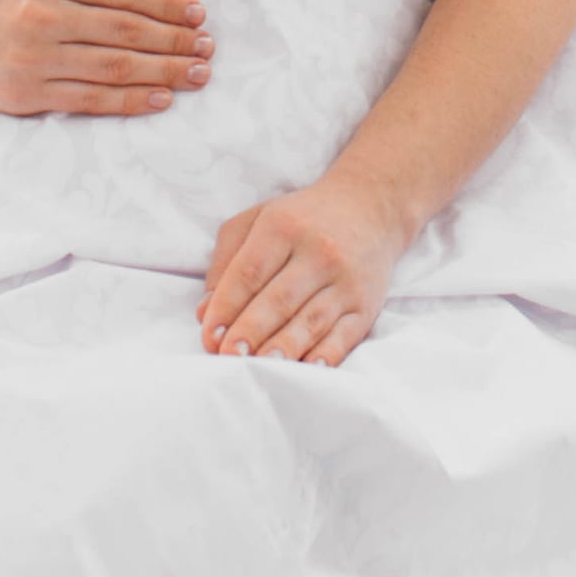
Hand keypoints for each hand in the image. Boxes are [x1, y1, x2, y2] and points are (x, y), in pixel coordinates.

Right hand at [0, 0, 211, 115]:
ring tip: (196, 74)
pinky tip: (160, 98)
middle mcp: (43, 13)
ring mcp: (34, 57)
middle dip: (175, 41)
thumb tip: (150, 2)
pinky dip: (129, 100)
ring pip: (114, 67)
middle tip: (208, 48)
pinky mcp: (24, 93)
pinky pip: (89, 99)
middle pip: (127, 31)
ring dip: (163, 71)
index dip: (169, 4)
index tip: (198, 15)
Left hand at [199, 171, 412, 365]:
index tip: (209, 336)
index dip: (227, 306)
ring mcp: (346, 280)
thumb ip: (226, 260)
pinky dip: (327, 355)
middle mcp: (319, 252)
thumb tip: (205, 312)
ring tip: (262, 367)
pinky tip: (308, 369)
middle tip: (229, 356)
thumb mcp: (257, 220)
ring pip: (311, 320)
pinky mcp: (366, 305)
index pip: (250, 272)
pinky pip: (345, 335)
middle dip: (251, 331)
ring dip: (284, 347)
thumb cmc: (302, 219)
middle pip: (279, 299)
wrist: (370, 207)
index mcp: (283, 227)